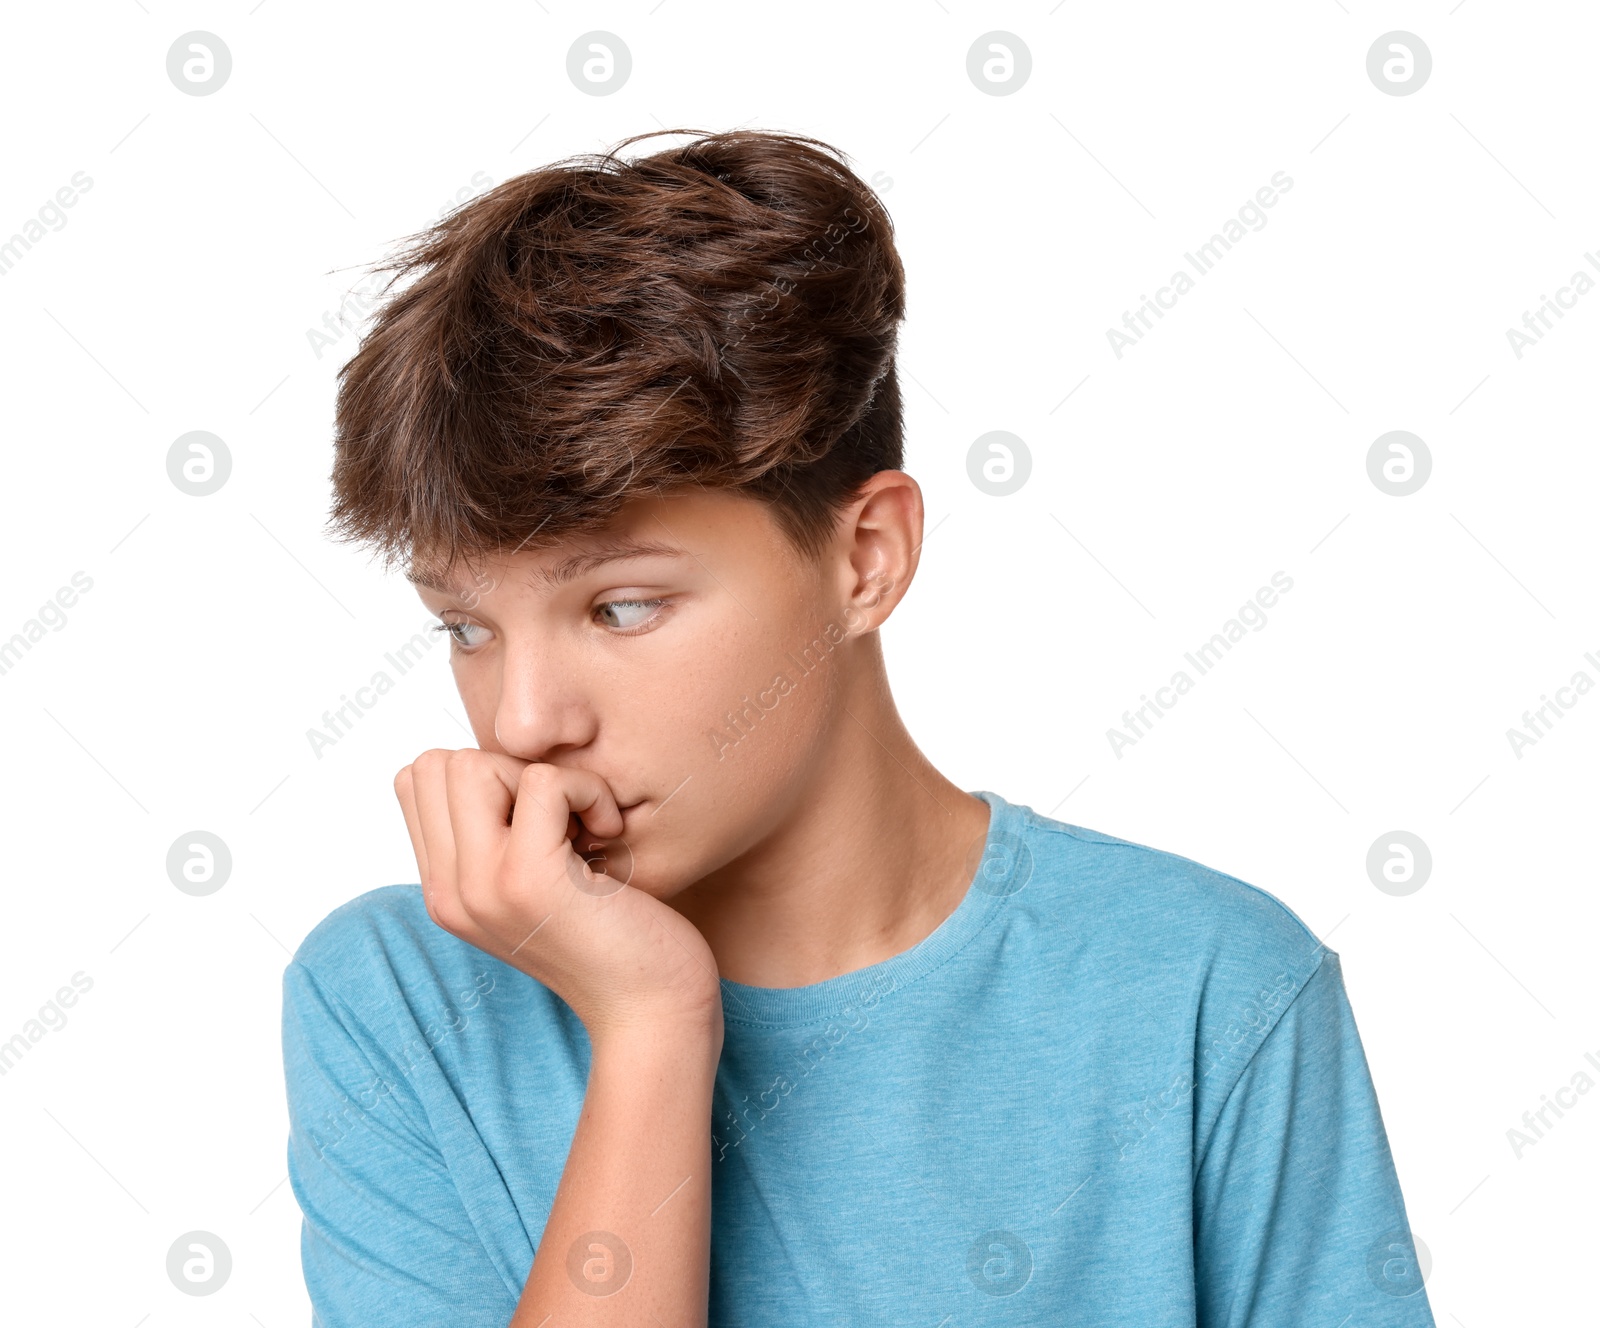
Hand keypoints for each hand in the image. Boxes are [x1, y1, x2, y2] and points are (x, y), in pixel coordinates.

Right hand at [393, 750, 722, 1040]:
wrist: (652, 1010)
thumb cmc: (614, 935)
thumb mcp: (537, 882)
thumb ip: (497, 836)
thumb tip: (492, 761)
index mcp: (446, 890)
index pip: (419, 778)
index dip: (488, 776)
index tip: (540, 819)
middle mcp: (449, 891)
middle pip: (439, 763)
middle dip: (511, 770)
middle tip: (563, 821)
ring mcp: (481, 886)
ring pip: (475, 763)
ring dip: (548, 779)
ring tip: (586, 830)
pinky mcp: (528, 879)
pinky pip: (543, 780)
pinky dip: (587, 791)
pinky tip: (609, 837)